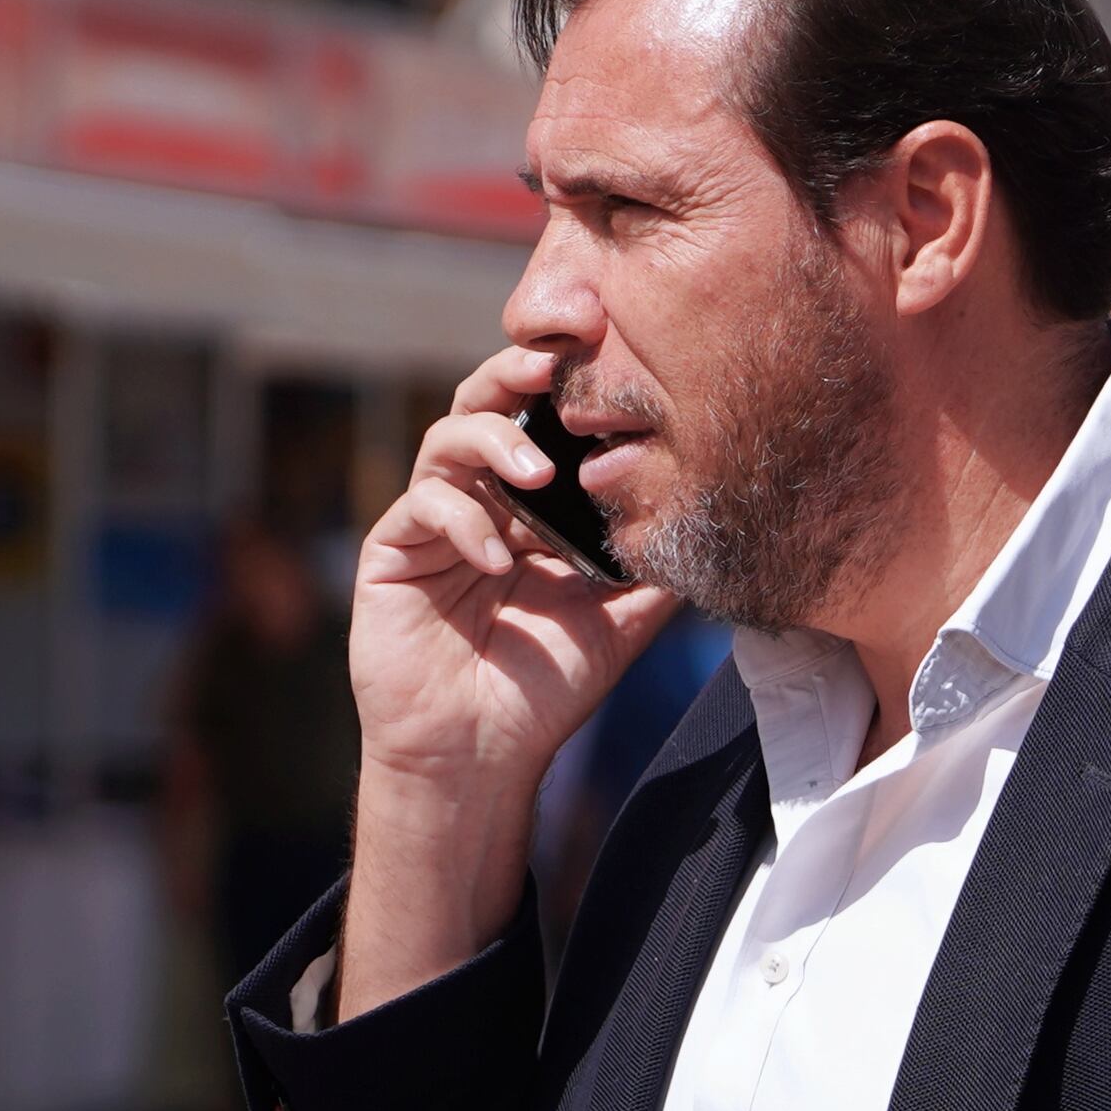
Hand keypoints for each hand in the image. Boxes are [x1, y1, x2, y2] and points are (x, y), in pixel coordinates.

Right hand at [355, 344, 677, 810]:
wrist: (480, 757)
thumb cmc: (546, 691)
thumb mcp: (620, 621)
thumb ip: (655, 568)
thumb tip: (717, 520)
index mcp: (529, 508)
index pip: (542, 425)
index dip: (565, 389)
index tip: (605, 353)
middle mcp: (479, 502)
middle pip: (486, 407)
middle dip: (516, 376)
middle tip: (553, 366)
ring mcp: (432, 524)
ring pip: (447, 440)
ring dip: (493, 442)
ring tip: (537, 474)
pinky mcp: (392, 552)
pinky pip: (420, 506)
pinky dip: (461, 519)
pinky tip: (499, 557)